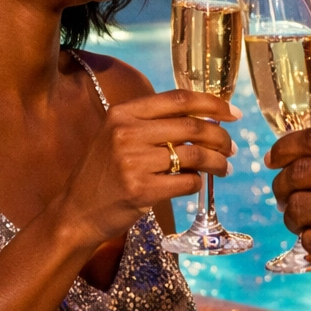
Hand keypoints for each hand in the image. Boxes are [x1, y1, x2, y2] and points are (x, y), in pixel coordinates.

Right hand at [56, 89, 238, 246]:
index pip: (178, 99)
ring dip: (217, 163)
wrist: (77, 211)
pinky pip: (186, 183)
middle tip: (231, 147)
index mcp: (123, 113)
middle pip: (192, 127)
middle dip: (220, 137)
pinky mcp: (141, 190)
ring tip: (224, 168)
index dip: (212, 104)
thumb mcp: (117, 135)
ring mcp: (133, 162)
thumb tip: (204, 116)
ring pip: (194, 156)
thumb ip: (152, 123)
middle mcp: (127, 133)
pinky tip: (195, 184)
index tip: (233, 113)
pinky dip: (197, 183)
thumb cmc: (104, 173)